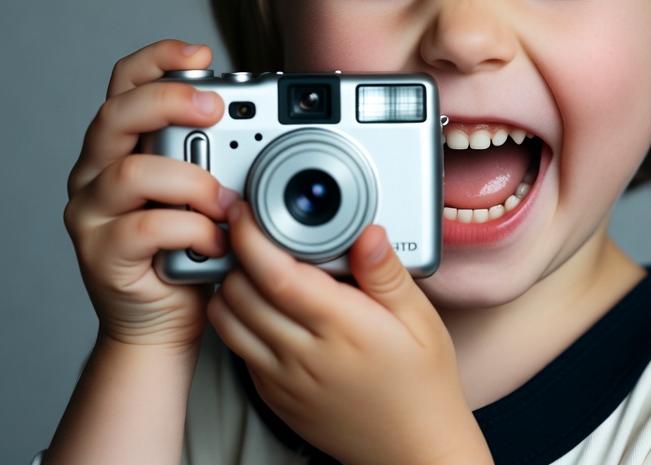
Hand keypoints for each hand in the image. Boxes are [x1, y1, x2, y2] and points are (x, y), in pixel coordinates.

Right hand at [64, 40, 238, 350]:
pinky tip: (218, 238)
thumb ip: (221, 150)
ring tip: (226, 199)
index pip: (125, 81)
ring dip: (190, 179)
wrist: (164, 319)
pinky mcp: (101, 253)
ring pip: (130, 171)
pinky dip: (191, 228)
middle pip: (116, 113)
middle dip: (169, 101)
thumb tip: (273, 115)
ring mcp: (92, 212)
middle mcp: (97, 169)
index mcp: (124, 141)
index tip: (201, 50)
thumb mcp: (209, 185)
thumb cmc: (193, 245)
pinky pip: (145, 228)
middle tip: (215, 108)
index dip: (158, 58)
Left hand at [208, 205, 492, 464]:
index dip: (252, 238)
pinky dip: (238, 318)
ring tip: (253, 263)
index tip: (247, 210)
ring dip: (231, 285)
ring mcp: (283, 380)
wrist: (413, 451)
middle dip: (237, 252)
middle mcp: (304, 354)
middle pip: (240, 293)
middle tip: (251, 228)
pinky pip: (238, 350)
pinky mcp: (274, 397)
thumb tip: (368, 231)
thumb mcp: (421, 319)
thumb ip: (387, 272)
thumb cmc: (422, 383)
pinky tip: (264, 304)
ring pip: (228, 321)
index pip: (277, 275)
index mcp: (342, 327)